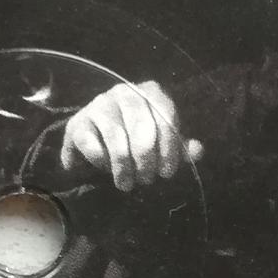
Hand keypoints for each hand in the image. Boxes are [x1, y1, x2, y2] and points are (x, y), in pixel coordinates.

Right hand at [60, 80, 203, 191]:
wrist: (94, 138)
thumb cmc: (135, 138)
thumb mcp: (162, 142)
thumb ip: (180, 147)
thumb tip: (198, 151)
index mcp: (150, 92)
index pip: (166, 117)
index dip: (169, 148)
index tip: (167, 173)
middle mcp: (125, 92)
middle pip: (142, 128)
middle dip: (146, 160)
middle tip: (147, 180)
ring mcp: (100, 105)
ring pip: (117, 138)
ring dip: (124, 167)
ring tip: (127, 184)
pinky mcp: (78, 122)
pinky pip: (93, 146)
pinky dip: (102, 163)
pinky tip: (107, 170)